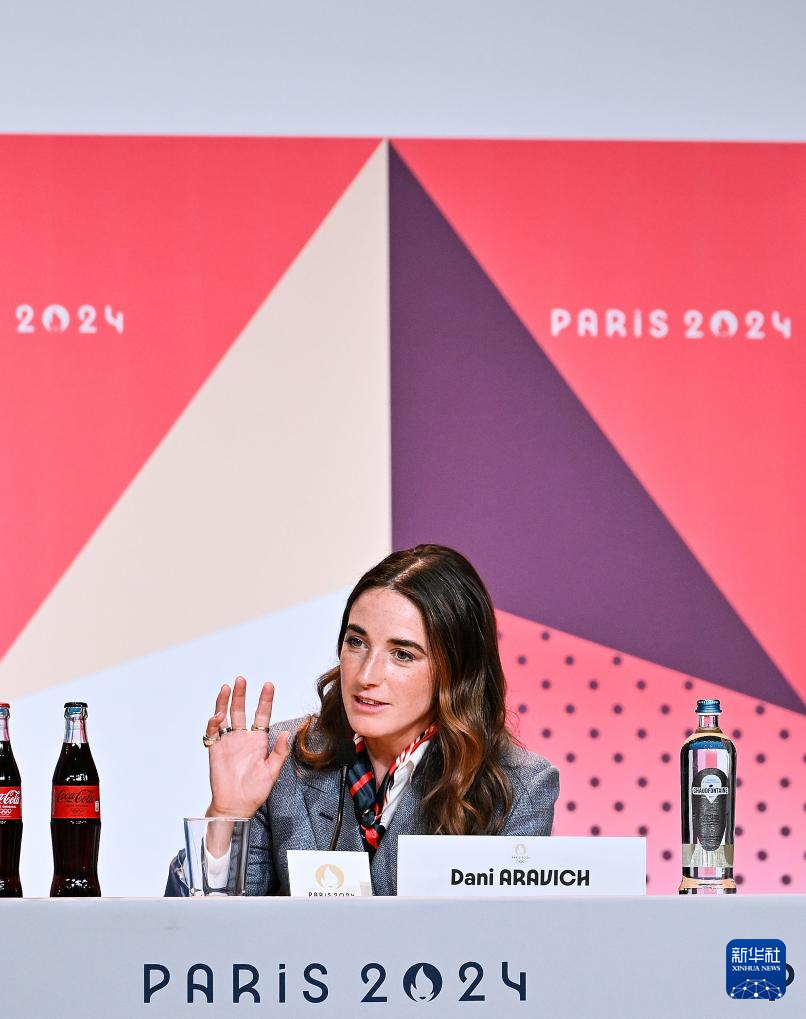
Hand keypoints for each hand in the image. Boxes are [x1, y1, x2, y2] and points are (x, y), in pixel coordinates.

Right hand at [204, 677, 289, 820]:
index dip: (265, 700)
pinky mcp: (215, 750)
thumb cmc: (255, 791)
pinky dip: (213, 722)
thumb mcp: (272, 772)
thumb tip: (285, 734)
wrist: (236, 806)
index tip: (268, 685)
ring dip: (225, 702)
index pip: (262, 715)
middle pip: (241, 710)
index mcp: (258, 741)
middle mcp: (243, 738)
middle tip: (241, 679)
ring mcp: (228, 742)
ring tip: (226, 687)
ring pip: (226, 716)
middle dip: (241, 694)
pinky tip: (218, 715)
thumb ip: (278, 753)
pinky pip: (213, 733)